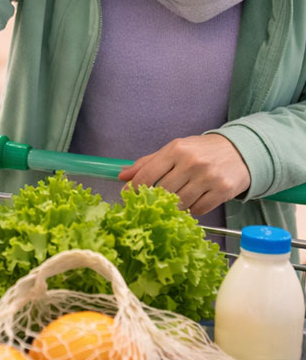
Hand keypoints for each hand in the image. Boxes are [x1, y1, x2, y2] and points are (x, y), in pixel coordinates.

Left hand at [117, 134, 250, 214]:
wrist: (238, 151)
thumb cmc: (199, 151)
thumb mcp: (173, 150)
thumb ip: (147, 162)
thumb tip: (122, 176)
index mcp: (175, 149)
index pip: (147, 174)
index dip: (134, 188)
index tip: (128, 195)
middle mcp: (191, 162)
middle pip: (163, 191)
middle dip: (155, 199)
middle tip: (153, 202)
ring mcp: (208, 177)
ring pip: (181, 203)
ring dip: (174, 206)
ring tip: (175, 200)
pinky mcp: (223, 191)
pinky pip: (199, 210)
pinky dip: (192, 210)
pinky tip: (193, 201)